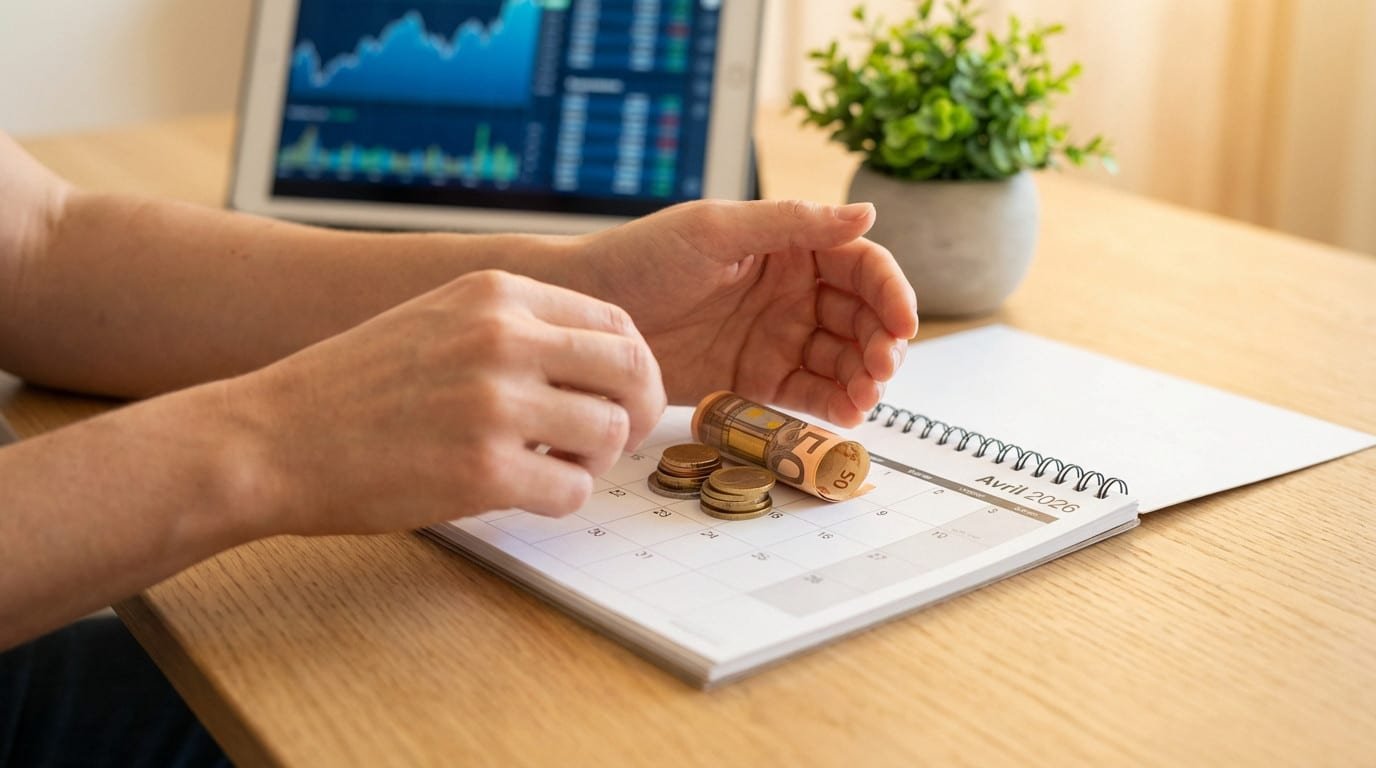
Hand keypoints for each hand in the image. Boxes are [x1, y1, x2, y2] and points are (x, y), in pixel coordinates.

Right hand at [229, 270, 664, 532]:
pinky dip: (558, 500)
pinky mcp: (482, 470)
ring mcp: (494, 403)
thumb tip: (605, 359)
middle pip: (633, 373)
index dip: (631, 370)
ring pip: (610, 435)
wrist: (271, 438)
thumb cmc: (356, 387)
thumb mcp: (440, 317)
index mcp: (497, 294)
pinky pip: (572, 492)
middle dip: (635, 414)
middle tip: (607, 441)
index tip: (616, 398)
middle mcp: (504, 337)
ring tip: (550, 467)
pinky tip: (519, 493)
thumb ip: (516, 326)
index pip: (617, 323)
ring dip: (591, 462)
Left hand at [571, 199, 917, 426]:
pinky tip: (845, 414)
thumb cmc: (640, 257)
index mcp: (788, 245)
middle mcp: (791, 291)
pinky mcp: (755, 379)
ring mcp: (775, 337)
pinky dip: (832, 405)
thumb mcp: (715, 230)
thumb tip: (866, 210)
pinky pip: (807, 394)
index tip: (902, 323)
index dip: (890, 292)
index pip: (860, 265)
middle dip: (882, 342)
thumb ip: (791, 224)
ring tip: (865, 397)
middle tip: (882, 368)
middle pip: (861, 317)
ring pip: (841, 360)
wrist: (585, 311)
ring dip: (863, 378)